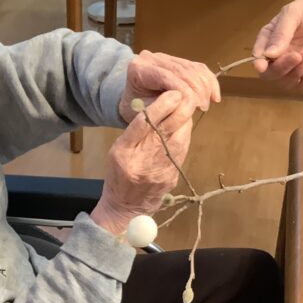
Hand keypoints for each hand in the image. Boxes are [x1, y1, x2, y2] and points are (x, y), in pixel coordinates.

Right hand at [92, 90, 194, 235]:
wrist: (124, 209)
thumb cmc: (118, 176)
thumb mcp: (116, 151)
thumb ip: (134, 133)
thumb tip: (155, 109)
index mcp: (124, 152)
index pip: (144, 124)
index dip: (161, 106)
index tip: (172, 93)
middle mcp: (142, 161)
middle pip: (166, 129)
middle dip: (180, 109)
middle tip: (186, 95)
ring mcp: (159, 170)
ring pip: (179, 138)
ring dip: (186, 121)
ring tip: (186, 108)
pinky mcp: (171, 177)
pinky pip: (182, 151)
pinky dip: (184, 136)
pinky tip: (184, 127)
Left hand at [118, 50, 220, 124]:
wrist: (130, 101)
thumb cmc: (134, 110)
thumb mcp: (143, 112)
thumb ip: (162, 107)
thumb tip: (186, 102)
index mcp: (138, 69)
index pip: (166, 76)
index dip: (184, 90)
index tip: (195, 106)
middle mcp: (151, 58)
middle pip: (182, 70)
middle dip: (197, 89)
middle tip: (203, 107)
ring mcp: (165, 57)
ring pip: (192, 67)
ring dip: (205, 85)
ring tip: (207, 103)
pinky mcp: (177, 60)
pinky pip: (197, 67)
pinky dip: (208, 80)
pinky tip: (214, 95)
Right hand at [253, 0, 302, 91]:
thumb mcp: (294, 14)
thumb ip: (281, 34)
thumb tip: (267, 55)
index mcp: (268, 40)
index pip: (258, 57)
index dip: (260, 65)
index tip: (263, 66)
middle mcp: (278, 55)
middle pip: (270, 74)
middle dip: (282, 69)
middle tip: (298, 55)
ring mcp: (293, 64)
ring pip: (285, 83)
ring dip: (296, 74)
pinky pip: (302, 86)